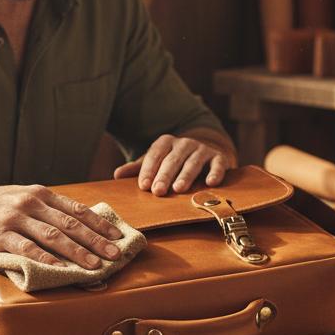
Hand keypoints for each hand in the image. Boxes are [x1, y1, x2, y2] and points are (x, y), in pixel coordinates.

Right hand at [0, 183, 122, 268]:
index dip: (100, 225)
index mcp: (41, 194)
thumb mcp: (21, 199)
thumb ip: (45, 210)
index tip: (119, 237)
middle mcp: (31, 202)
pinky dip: (44, 258)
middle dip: (97, 241)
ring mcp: (15, 217)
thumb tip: (76, 225)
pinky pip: (26, 247)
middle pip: (71, 224)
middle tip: (115, 255)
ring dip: (77, 252)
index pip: (77, 210)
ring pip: (53, 236)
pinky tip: (58, 267)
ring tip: (94, 266)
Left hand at [113, 134, 231, 195]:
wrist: (206, 154)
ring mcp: (202, 149)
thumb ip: (138, 169)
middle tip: (158, 191)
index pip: (155, 155)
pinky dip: (215, 172)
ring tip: (179, 189)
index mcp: (165, 143)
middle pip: (173, 159)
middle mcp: (184, 143)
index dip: (148, 170)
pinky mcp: (218, 157)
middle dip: (164, 175)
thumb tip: (116, 175)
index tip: (143, 186)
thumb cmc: (174, 161)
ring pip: (193, 162)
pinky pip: (217, 164)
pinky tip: (211, 183)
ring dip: (186, 175)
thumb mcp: (155, 162)